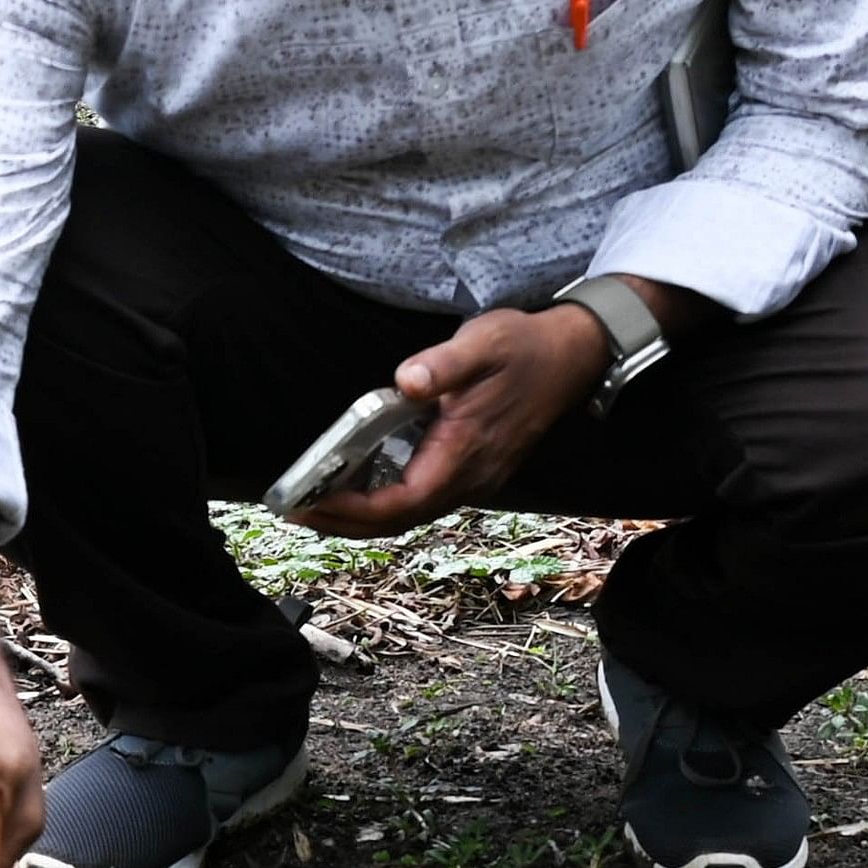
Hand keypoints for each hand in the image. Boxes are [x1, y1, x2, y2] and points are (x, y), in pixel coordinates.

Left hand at [298, 304, 609, 537]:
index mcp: (466, 453)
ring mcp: (475, 477)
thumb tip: (406, 381)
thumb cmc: (524, 347)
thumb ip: (442, 364)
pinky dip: (384, 504)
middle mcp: (472, 477)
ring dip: (361, 518)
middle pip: (400, 520)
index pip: (404, 501)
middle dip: (345, 523)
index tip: (314, 502)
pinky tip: (355, 488)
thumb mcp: (482, 343)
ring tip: (314, 506)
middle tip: (294, 512)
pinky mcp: (473, 469)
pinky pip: (422, 499)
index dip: (356, 509)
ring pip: (410, 515)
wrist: (572, 354)